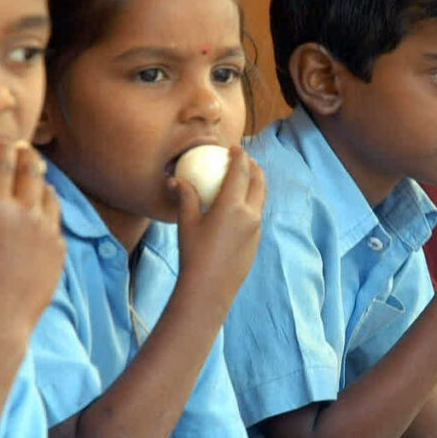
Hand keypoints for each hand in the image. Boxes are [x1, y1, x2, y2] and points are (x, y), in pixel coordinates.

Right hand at [0, 142, 64, 338]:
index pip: (2, 166)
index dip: (3, 150)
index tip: (4, 143)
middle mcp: (25, 213)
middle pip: (32, 172)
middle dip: (28, 156)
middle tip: (25, 150)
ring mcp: (47, 231)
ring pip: (50, 196)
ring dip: (43, 184)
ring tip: (38, 181)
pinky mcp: (60, 248)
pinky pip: (55, 223)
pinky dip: (48, 215)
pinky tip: (42, 216)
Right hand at [171, 145, 265, 308]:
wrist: (209, 289)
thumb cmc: (194, 254)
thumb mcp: (187, 223)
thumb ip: (185, 197)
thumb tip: (175, 179)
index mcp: (232, 206)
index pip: (241, 172)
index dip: (240, 157)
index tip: (235, 148)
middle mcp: (250, 215)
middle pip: (259, 182)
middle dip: (255, 167)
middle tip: (246, 160)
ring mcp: (256, 229)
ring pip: (261, 199)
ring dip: (257, 184)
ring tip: (247, 179)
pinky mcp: (256, 241)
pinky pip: (257, 215)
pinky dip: (252, 203)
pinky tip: (240, 207)